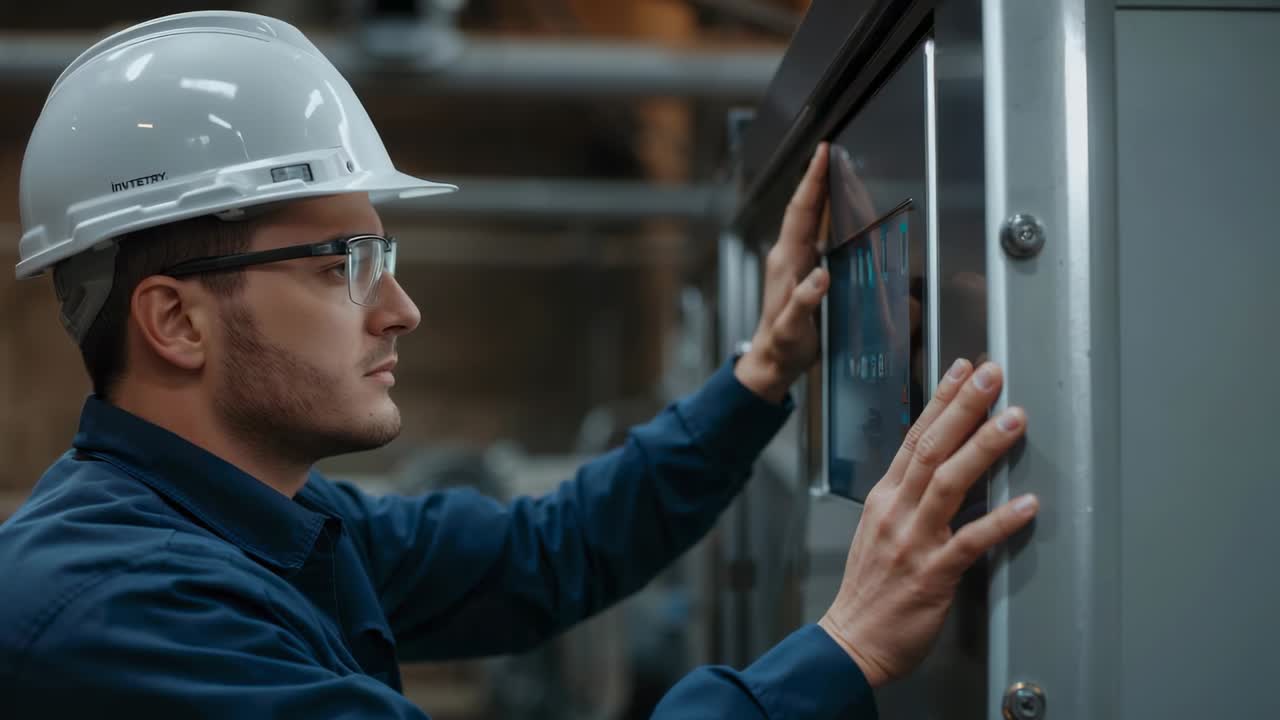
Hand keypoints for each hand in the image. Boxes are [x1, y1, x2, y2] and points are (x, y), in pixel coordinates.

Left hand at [734, 143, 829, 402]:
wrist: (771, 361)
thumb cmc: (782, 346)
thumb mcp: (793, 328)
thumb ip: (804, 302)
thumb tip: (821, 276)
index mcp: (786, 262)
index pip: (801, 212)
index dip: (813, 182)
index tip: (823, 154)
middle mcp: (788, 255)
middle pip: (805, 208)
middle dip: (819, 178)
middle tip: (835, 152)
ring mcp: (793, 262)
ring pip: (809, 219)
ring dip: (823, 194)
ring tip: (840, 172)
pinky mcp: (802, 271)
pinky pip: (815, 234)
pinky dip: (827, 217)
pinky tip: (839, 212)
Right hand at [817, 359, 1038, 686]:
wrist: (852, 640)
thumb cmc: (870, 591)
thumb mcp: (880, 531)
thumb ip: (907, 499)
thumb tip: (941, 469)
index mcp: (884, 499)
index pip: (912, 438)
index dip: (939, 401)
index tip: (962, 370)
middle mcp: (896, 512)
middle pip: (929, 448)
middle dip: (962, 407)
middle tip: (991, 375)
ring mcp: (912, 541)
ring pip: (948, 482)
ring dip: (983, 447)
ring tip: (1013, 419)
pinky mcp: (932, 575)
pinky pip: (970, 542)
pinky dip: (1000, 521)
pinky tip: (1028, 504)